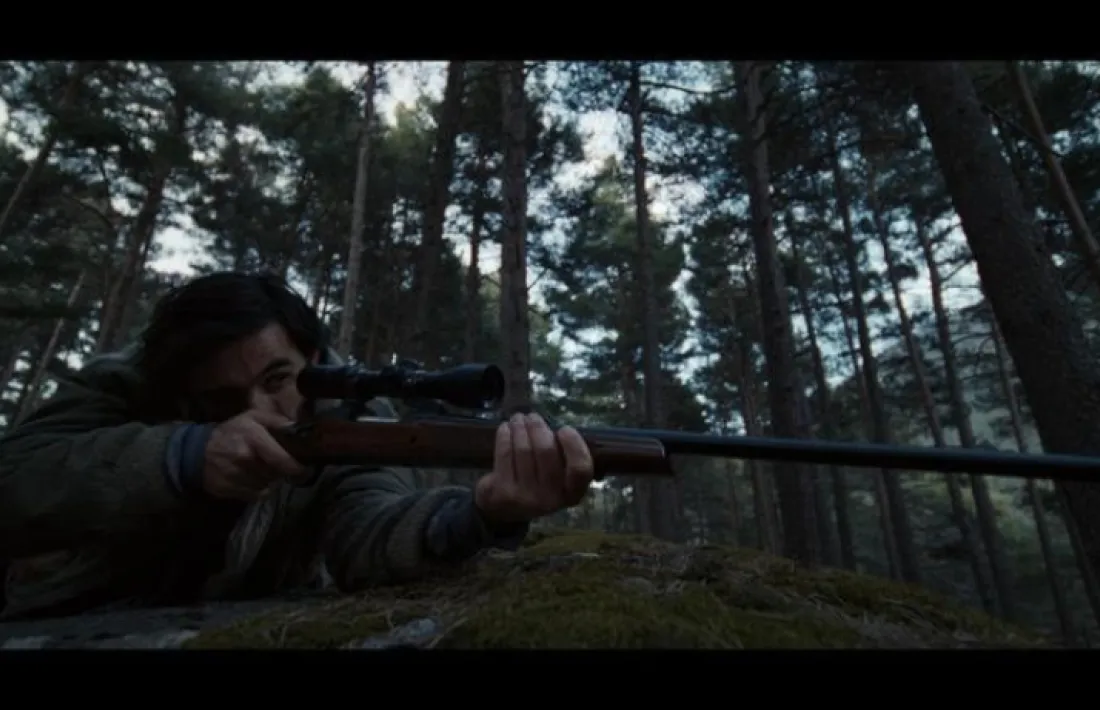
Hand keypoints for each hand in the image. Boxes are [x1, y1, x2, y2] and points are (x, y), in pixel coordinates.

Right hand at [202, 409, 307, 500]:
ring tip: (263, 470)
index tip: (304, 469)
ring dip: (270, 480)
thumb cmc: (231, 432)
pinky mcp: (230, 490)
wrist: (196, 451)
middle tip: (281, 466)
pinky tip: (253, 479)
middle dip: (282, 471)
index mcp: (253, 437)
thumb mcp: (252, 417)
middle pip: (276, 473)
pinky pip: (257, 495)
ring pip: (268, 485)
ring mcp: (236, 476)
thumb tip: (299, 428)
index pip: (281, 458)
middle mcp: (245, 457)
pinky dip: (259, 489)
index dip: (296, 467)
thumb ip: (277, 420)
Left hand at [474, 412, 594, 524]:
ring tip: (518, 419)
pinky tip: (506, 428)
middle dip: (538, 427)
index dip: (574, 445)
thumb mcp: (557, 476)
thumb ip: (561, 455)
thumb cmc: (537, 483)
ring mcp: (526, 498)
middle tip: (532, 416)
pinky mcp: (504, 492)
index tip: (564, 429)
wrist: (504, 509)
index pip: (581, 469)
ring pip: (524, 449)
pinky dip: (505, 436)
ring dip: (520, 428)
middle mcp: (551, 499)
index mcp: (572, 494)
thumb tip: (550, 426)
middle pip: (546, 452)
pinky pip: (506, 454)